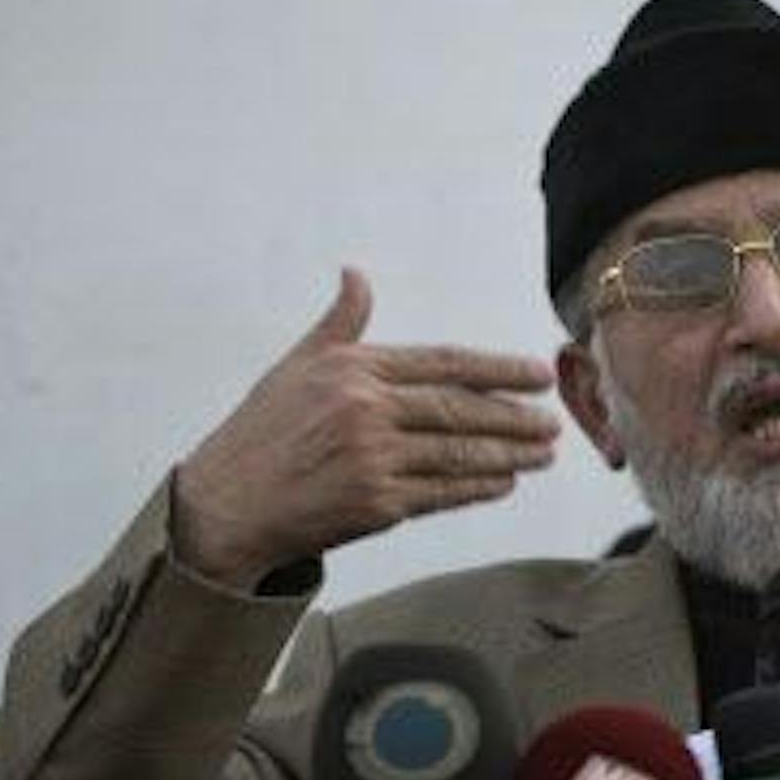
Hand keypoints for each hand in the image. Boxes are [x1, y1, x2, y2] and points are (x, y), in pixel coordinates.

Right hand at [175, 268, 560, 587]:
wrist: (226, 505)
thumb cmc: (262, 434)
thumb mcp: (296, 367)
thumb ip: (340, 324)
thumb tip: (356, 274)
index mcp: (352, 370)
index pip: (444, 363)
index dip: (497, 368)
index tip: (536, 374)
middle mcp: (365, 410)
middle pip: (461, 408)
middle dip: (515, 415)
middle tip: (553, 420)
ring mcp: (373, 458)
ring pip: (460, 453)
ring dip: (510, 454)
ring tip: (544, 452)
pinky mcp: (377, 503)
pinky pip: (445, 492)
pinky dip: (480, 487)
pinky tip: (506, 481)